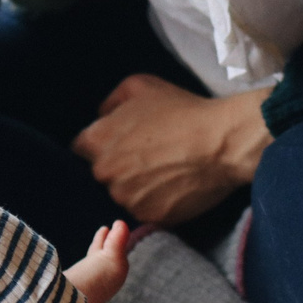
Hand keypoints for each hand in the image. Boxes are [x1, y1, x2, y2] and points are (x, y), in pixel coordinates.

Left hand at [69, 74, 270, 225]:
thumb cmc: (181, 110)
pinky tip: (174, 186)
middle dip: (118, 165)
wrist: (221, 143)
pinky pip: (146, 210)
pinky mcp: (149, 216)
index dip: (101, 144)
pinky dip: (156, 201)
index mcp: (96, 141)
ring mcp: (125, 198)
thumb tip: (102, 116)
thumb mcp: (139, 86)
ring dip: (137, 185)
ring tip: (164, 170)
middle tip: (147, 156)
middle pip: (103, 172)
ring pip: (123, 193)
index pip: (81, 148)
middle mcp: (104, 173)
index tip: (119, 142)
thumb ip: (110, 102)